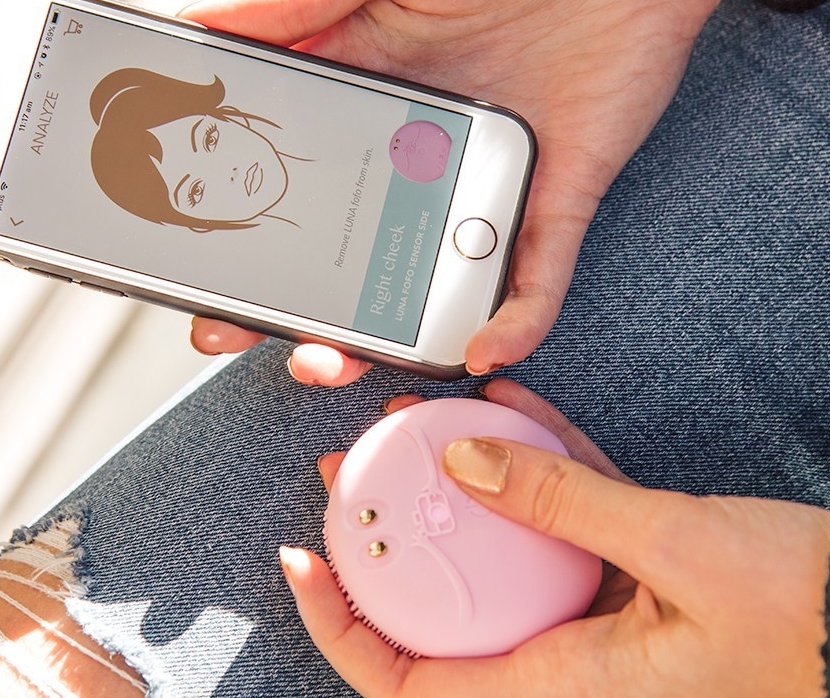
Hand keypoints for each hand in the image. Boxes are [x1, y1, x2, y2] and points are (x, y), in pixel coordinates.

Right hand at [183, 0, 753, 385]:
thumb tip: (200, 24)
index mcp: (362, 110)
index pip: (281, 185)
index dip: (235, 235)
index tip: (191, 272)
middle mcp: (412, 165)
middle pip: (338, 257)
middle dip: (285, 310)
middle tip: (232, 334)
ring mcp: (478, 191)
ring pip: (420, 286)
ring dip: (376, 337)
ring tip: (336, 359)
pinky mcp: (549, 202)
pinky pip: (534, 278)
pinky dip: (512, 320)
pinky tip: (479, 348)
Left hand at [280, 379, 829, 695]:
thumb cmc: (810, 618)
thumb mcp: (683, 545)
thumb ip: (565, 501)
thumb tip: (464, 462)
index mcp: (564, 684)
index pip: (412, 681)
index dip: (342, 629)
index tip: (302, 562)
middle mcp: (567, 659)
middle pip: (439, 613)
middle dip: (386, 544)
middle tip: (350, 474)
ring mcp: (594, 616)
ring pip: (494, 560)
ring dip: (451, 498)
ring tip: (414, 429)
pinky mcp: (627, 575)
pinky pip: (556, 525)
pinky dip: (531, 471)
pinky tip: (509, 411)